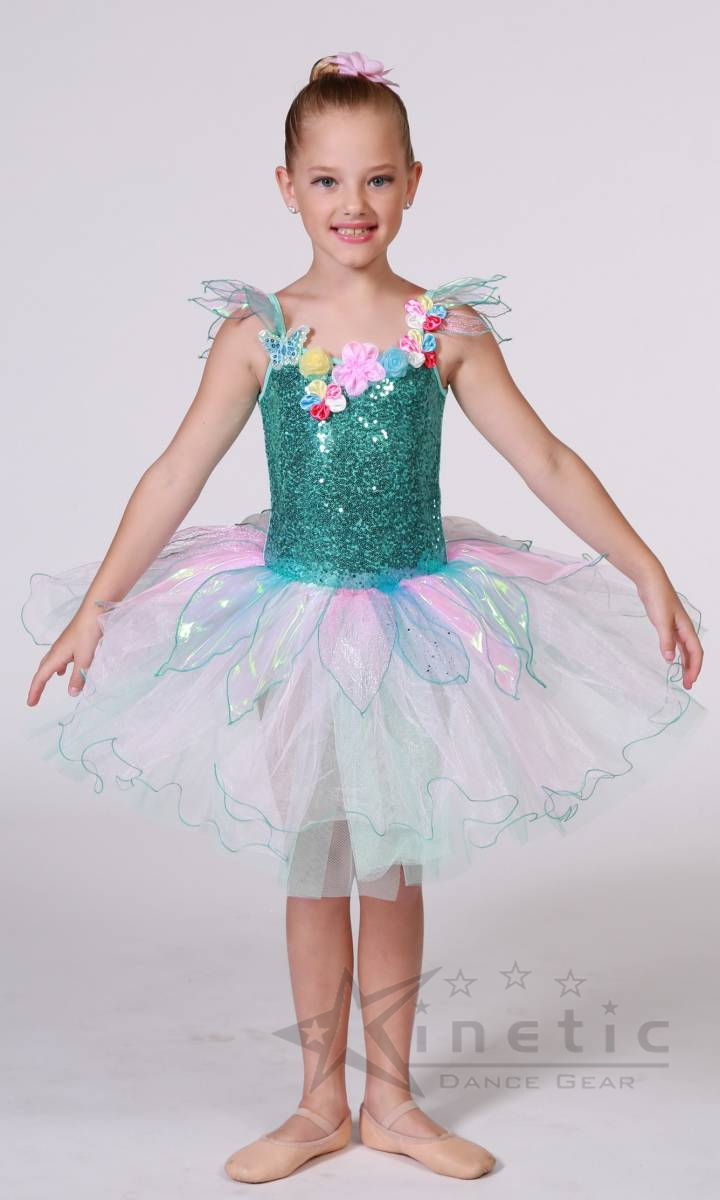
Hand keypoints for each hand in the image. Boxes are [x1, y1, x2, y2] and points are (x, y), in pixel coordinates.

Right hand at [26, 609, 103, 706]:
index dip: (35, 691)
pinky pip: (60, 658)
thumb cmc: (88, 632)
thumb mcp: (85, 658)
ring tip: (45, 685)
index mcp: (56, 656)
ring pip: (51, 664)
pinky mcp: (71, 642)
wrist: (94, 611)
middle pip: (42, 671)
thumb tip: (72, 693)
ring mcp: (63, 645)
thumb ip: (79, 677)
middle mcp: (57, 651)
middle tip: (34, 698)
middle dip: (38, 685)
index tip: (31, 704)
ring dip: (47, 675)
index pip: (41, 677)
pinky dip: (59, 667)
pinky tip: (64, 669)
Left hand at [636, 570, 703, 688]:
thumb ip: (666, 641)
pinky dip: (676, 652)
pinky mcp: (667, 623)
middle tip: (688, 685)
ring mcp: (676, 626)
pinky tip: (672, 658)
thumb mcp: (661, 621)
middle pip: (693, 652)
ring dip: (685, 662)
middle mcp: (684, 628)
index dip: (695, 668)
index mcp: (687, 628)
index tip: (690, 682)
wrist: (650, 580)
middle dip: (692, 669)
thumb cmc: (658, 597)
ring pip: (685, 648)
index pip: (696, 652)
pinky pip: (676, 642)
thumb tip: (671, 660)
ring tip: (682, 676)